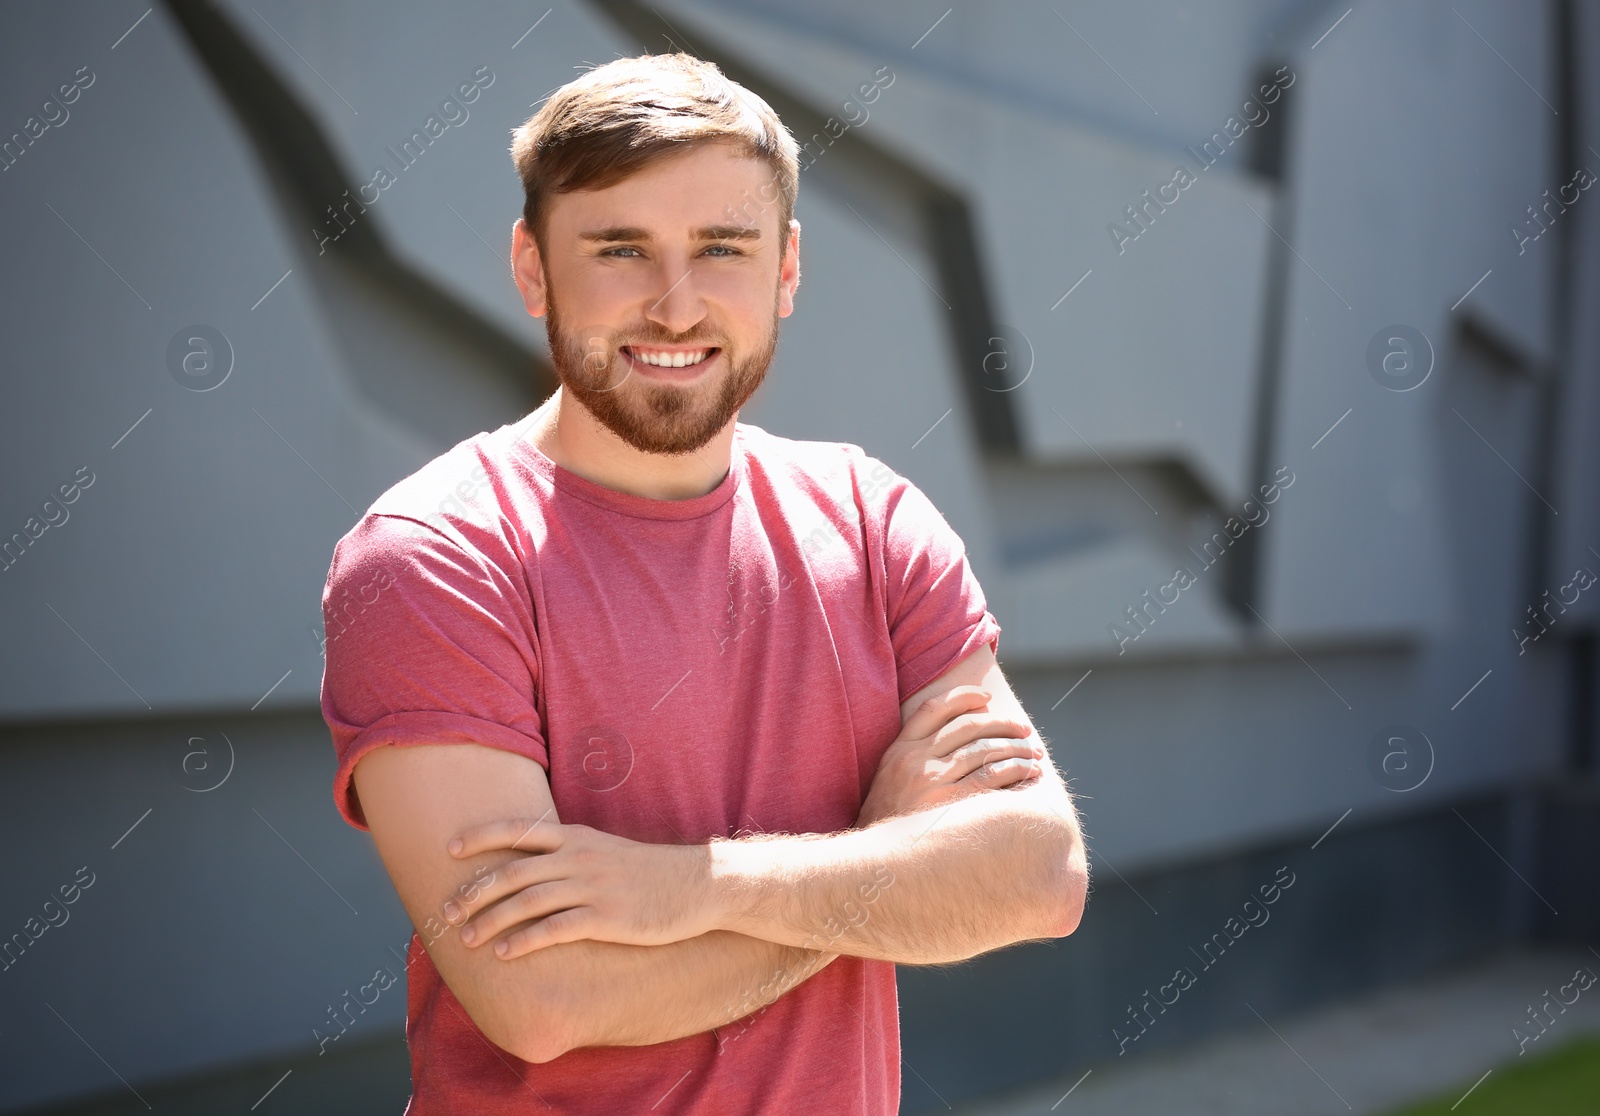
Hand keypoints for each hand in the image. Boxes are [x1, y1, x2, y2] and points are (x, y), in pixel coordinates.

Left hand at [442, 819, 718, 958]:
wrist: (698, 884)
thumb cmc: (648, 872)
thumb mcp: (605, 851)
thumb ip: (569, 855)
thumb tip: (531, 867)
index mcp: (577, 837)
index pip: (519, 830)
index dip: (482, 836)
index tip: (450, 849)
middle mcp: (579, 858)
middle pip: (513, 871)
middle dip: (474, 891)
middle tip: (447, 911)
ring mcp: (593, 887)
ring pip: (527, 902)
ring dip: (491, 920)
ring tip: (467, 938)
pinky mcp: (607, 918)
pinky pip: (555, 930)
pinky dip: (525, 942)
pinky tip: (505, 955)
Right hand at [856, 686, 1042, 827]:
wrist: (877, 861)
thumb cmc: (889, 820)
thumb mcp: (890, 778)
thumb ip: (915, 754)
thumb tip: (960, 734)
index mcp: (899, 749)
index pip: (935, 708)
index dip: (964, 697)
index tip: (987, 697)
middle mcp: (916, 760)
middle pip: (969, 727)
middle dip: (1003, 724)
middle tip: (1024, 730)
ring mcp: (933, 782)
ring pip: (985, 752)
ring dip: (1016, 749)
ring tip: (1033, 755)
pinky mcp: (951, 805)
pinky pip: (992, 780)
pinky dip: (1016, 772)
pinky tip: (1029, 775)